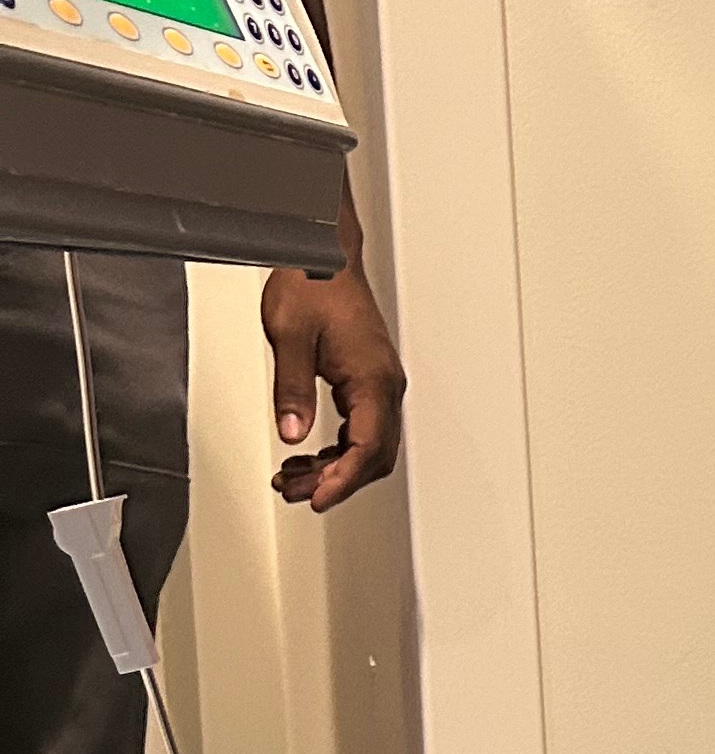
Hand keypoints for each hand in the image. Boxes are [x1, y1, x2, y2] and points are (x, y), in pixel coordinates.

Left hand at [262, 251, 406, 510]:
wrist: (323, 253)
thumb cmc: (313, 282)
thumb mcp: (290, 335)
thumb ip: (292, 389)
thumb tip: (293, 432)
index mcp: (372, 377)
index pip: (367, 446)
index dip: (343, 480)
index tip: (320, 500)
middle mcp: (384, 384)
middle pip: (373, 455)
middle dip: (336, 481)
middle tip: (296, 493)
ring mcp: (379, 383)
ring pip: (368, 446)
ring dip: (334, 468)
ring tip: (294, 478)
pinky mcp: (368, 379)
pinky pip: (362, 429)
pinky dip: (336, 450)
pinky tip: (309, 455)